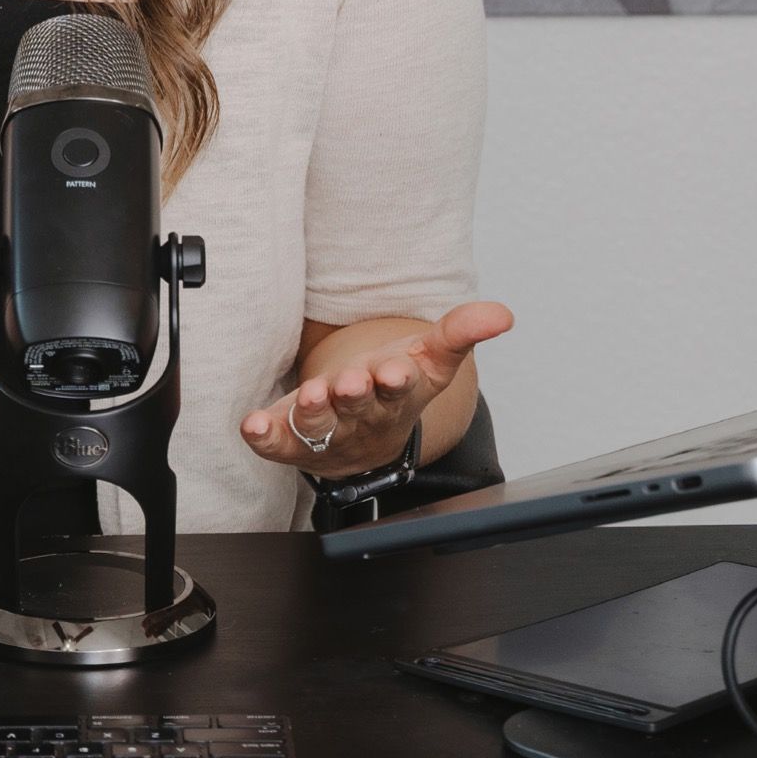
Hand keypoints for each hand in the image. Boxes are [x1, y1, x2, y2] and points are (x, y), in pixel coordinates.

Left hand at [239, 299, 513, 480]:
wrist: (364, 435)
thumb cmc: (394, 385)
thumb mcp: (429, 357)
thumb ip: (461, 331)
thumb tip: (503, 314)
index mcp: (397, 395)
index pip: (402, 390)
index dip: (397, 381)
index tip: (395, 371)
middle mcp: (362, 417)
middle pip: (359, 408)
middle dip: (354, 396)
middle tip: (348, 384)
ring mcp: (327, 432)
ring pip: (320, 427)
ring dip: (313, 412)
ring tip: (309, 397)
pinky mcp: (292, 441)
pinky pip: (278, 443)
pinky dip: (264, 437)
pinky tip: (252, 426)